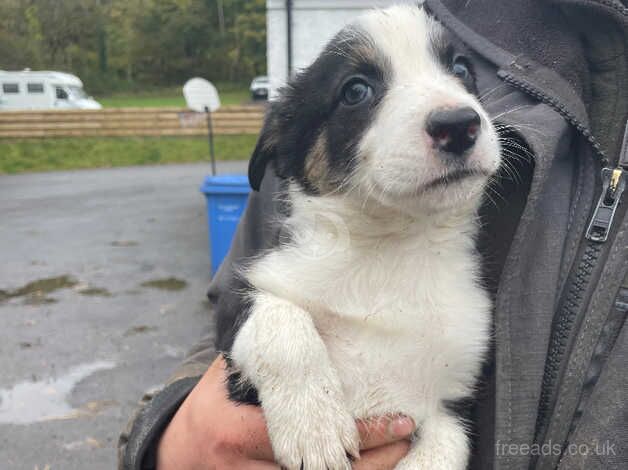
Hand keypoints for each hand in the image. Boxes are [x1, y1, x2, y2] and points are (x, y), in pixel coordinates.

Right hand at [157, 355, 412, 469]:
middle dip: (372, 460)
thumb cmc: (211, 405)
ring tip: (398, 453)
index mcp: (237, 430)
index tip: (400, 422)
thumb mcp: (228, 375)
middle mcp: (245, 468)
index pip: (309, 432)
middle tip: (406, 437)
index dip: (359, 432)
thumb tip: (304, 315)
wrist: (177, 453)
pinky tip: (368, 465)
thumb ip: (263, 358)